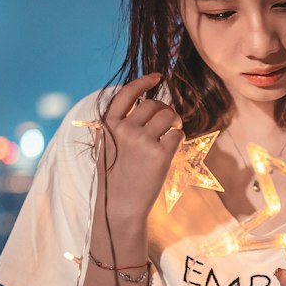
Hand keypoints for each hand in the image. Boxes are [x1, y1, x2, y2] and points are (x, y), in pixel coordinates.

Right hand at [97, 72, 182, 220]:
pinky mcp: (160, 154)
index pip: (126, 94)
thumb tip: (142, 106)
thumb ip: (117, 127)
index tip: (157, 77)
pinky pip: (177, 134)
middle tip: (168, 123)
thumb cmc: (114, 179)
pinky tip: (171, 150)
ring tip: (171, 134)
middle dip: (164, 110)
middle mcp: (124, 129)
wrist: (119, 207)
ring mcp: (142, 141)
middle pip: (153, 105)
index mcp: (108, 126)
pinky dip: (178, 139)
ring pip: (168, 116)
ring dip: (174, 122)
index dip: (143, 82)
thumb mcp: (106, 148)